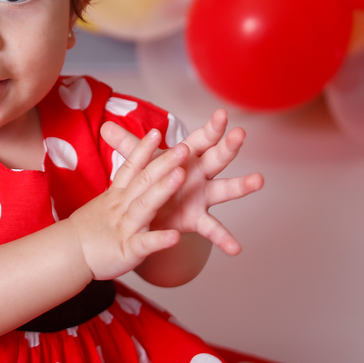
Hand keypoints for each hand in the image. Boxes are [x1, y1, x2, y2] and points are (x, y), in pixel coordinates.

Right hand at [67, 128, 189, 280]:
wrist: (68, 255)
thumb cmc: (90, 230)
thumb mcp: (104, 202)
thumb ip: (121, 186)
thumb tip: (132, 168)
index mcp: (117, 195)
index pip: (131, 168)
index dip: (144, 149)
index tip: (158, 131)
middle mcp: (121, 207)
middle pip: (143, 181)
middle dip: (164, 164)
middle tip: (184, 148)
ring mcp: (125, 228)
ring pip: (145, 206)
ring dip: (163, 190)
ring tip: (181, 176)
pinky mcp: (128, 251)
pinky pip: (145, 244)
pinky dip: (159, 240)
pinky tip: (175, 236)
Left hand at [101, 110, 263, 255]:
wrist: (150, 212)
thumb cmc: (153, 181)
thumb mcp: (139, 165)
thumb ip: (128, 147)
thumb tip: (105, 126)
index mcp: (187, 157)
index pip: (201, 138)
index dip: (210, 127)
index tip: (221, 114)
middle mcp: (200, 174)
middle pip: (217, 157)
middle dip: (229, 146)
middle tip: (240, 134)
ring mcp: (202, 196)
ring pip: (225, 189)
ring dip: (241, 185)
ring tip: (258, 180)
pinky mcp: (197, 218)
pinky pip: (213, 229)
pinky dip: (224, 238)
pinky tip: (236, 248)